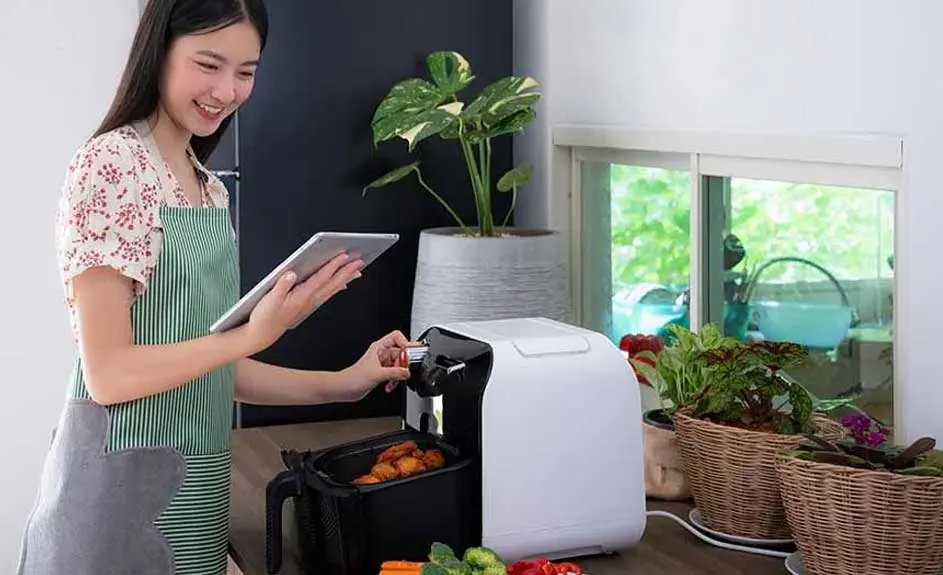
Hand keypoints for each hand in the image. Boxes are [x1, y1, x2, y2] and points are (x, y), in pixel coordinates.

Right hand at [242, 253, 362, 352]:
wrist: (262, 334)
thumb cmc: (265, 317)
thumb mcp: (269, 300)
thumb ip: (281, 286)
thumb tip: (290, 274)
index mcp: (301, 296)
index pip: (321, 278)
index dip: (333, 266)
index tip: (344, 256)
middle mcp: (309, 300)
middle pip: (332, 283)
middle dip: (346, 271)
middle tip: (359, 260)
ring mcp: (310, 303)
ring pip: (332, 289)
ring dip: (345, 279)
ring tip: (357, 270)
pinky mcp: (308, 305)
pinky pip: (327, 294)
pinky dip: (337, 287)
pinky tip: (342, 284)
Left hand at [342, 330, 419, 400]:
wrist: (344, 388)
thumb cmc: (353, 377)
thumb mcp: (377, 374)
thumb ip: (395, 373)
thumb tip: (407, 372)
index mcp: (379, 348)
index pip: (397, 337)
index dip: (405, 343)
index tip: (410, 354)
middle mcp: (381, 354)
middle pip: (400, 353)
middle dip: (403, 364)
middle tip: (403, 372)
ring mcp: (382, 364)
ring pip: (398, 365)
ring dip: (399, 375)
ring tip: (394, 381)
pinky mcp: (381, 373)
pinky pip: (394, 374)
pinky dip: (394, 381)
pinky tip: (389, 385)